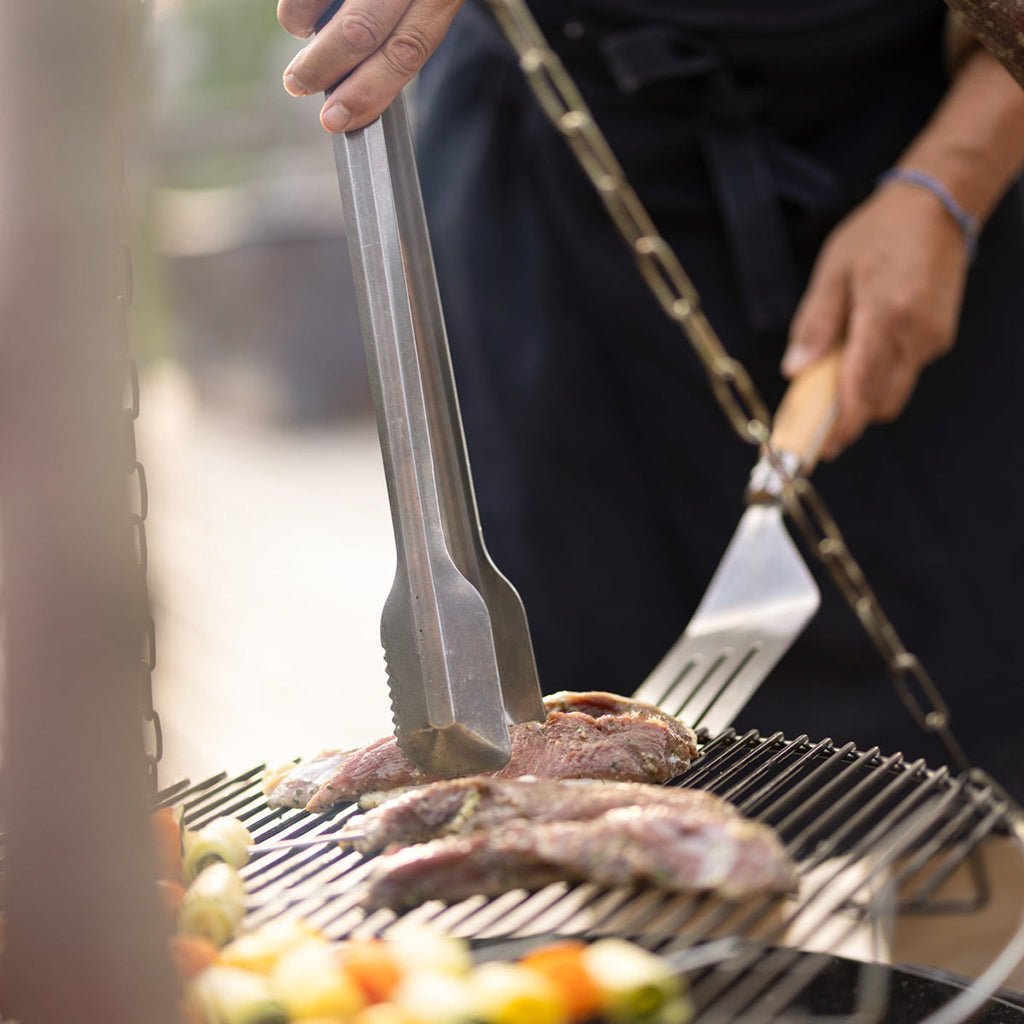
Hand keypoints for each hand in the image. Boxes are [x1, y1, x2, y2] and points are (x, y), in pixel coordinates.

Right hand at [278, 0, 463, 132]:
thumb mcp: (430, 2)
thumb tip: (352, 88)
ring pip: (326, 1)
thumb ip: (403, 35)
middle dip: (323, 68)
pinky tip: (304, 7)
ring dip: (302, 23)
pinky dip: (299, 1)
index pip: (407, 50)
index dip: (370, 91)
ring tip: (301, 30)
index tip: (336, 119)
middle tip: (297, 85)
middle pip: (363, 30)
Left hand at [782, 178, 970, 458]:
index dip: (842, 423)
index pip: (863, 387)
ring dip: (864, 397)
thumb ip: (815, 323)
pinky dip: (879, 376)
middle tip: (815, 419)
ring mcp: (932, 339)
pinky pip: (905, 372)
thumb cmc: (879, 233)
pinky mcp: (938, 339)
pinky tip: (858, 357)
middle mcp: (915, 334)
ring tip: (832, 383)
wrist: (937, 205)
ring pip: (894, 391)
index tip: (822, 446)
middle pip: (881, 402)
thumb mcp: (833, 271)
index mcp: (885, 316)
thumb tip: (795, 368)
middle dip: (849, 418)